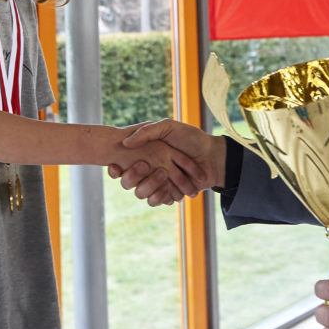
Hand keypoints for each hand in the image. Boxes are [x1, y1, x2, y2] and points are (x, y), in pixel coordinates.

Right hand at [107, 119, 225, 205]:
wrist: (213, 156)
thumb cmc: (191, 138)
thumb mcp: (168, 127)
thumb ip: (146, 132)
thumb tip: (125, 143)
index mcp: (145, 155)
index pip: (121, 166)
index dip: (114, 170)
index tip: (114, 167)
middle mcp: (148, 171)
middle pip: (128, 183)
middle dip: (134, 176)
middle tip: (145, 166)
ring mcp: (159, 184)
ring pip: (141, 193)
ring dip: (150, 185)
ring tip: (163, 175)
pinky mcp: (169, 195)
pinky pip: (156, 201)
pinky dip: (161, 195)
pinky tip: (168, 187)